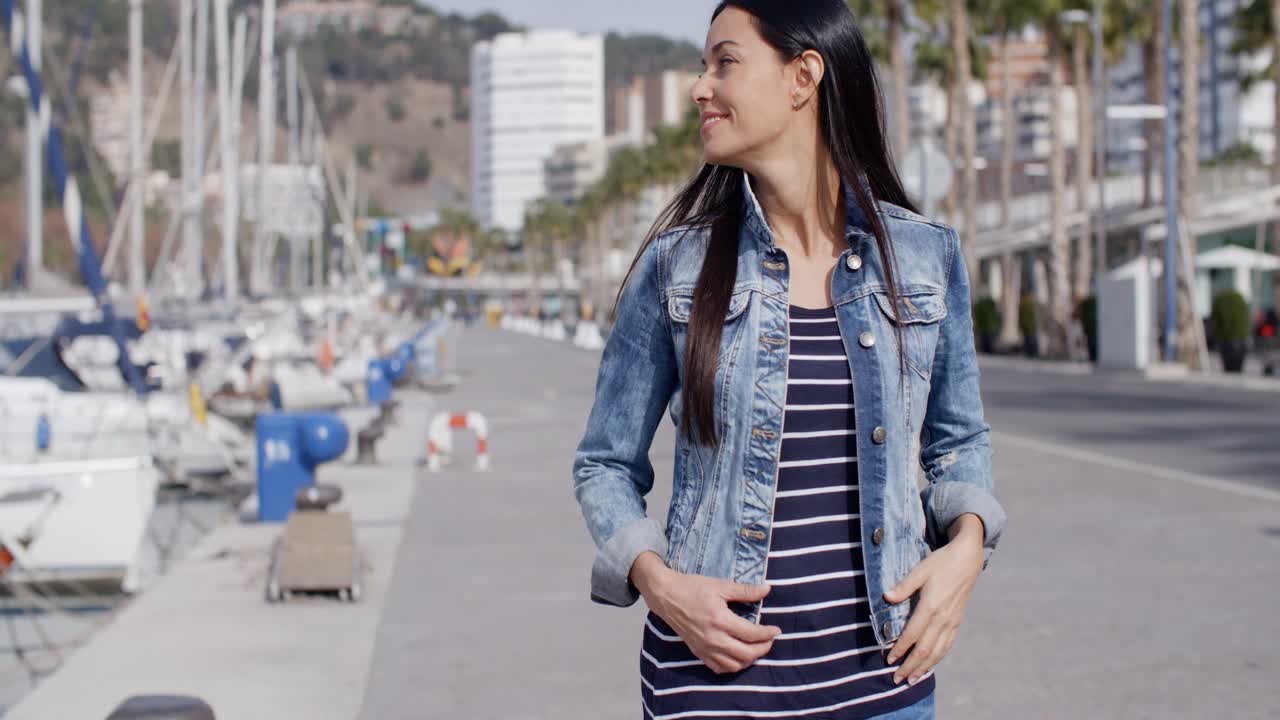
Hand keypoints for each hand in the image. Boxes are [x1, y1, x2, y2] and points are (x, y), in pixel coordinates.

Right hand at [637, 561, 781, 674]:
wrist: (666, 596)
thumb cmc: (692, 587)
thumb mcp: (720, 585)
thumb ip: (745, 590)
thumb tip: (767, 590)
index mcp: (720, 620)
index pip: (752, 634)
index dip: (768, 634)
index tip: (776, 630)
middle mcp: (713, 638)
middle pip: (746, 654)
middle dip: (763, 649)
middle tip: (769, 640)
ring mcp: (705, 648)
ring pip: (734, 665)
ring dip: (749, 660)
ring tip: (756, 648)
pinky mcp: (698, 652)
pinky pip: (718, 668)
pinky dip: (732, 666)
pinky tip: (738, 656)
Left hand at [882, 514, 984, 685]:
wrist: (968, 559)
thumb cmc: (941, 562)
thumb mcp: (920, 570)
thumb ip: (904, 586)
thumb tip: (886, 597)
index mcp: (931, 606)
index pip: (912, 634)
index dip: (900, 649)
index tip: (889, 660)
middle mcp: (942, 618)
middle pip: (925, 649)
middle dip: (910, 666)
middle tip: (897, 679)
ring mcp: (952, 621)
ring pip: (937, 651)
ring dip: (924, 667)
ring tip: (912, 679)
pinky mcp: (957, 621)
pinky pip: (947, 645)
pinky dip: (938, 657)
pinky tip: (930, 664)